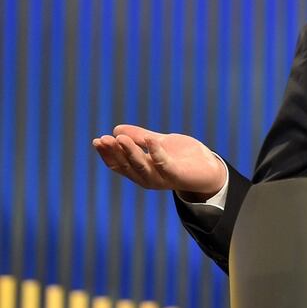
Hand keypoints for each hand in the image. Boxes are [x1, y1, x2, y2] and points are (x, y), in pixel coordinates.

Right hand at [92, 124, 226, 200]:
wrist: (209, 168)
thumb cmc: (183, 157)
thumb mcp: (159, 143)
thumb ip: (140, 137)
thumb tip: (116, 129)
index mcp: (141, 170)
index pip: (118, 164)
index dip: (107, 154)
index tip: (97, 140)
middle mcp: (147, 177)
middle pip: (126, 166)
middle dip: (114, 152)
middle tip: (104, 139)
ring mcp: (161, 178)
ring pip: (141, 166)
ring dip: (130, 152)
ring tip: (120, 138)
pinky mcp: (176, 175)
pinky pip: (164, 164)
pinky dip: (156, 152)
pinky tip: (151, 139)